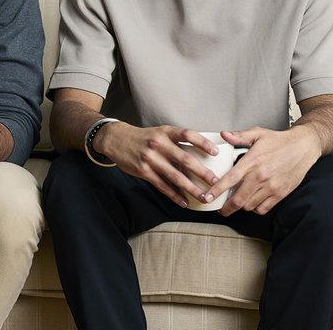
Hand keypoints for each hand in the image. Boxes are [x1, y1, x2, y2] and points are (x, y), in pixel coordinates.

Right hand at [94, 122, 222, 207]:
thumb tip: (201, 153)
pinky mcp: (144, 171)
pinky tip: (183, 201)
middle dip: (203, 173)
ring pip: (175, 176)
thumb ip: (176, 141)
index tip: (216, 152)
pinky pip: (162, 185)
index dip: (203, 143)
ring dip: (192, 188)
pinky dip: (174, 195)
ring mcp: (151, 159)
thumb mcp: (160, 132)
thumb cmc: (143, 138)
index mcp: (166, 132)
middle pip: (185, 160)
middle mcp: (159, 144)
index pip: (188, 135)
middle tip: (216, 182)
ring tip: (204, 197)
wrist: (116, 139)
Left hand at [207, 126, 321, 215]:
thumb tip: (224, 134)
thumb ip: (239, 136)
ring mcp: (272, 187)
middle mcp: (261, 176)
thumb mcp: (258, 133)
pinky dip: (255, 208)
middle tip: (220, 209)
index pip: (230, 179)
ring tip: (237, 202)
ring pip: (250, 205)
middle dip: (226, 208)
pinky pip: (264, 208)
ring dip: (241, 206)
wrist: (304, 147)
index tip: (207, 197)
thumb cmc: (279, 140)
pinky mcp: (281, 193)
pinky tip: (252, 202)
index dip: (217, 190)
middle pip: (239, 199)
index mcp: (252, 162)